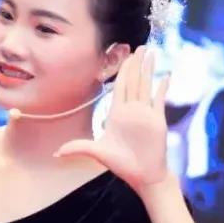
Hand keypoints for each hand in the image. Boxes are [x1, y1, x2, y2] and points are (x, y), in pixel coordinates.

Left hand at [55, 45, 169, 192]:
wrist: (143, 176)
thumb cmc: (122, 165)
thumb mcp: (97, 153)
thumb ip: (78, 148)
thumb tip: (56, 153)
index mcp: (117, 113)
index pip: (119, 86)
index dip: (121, 70)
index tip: (124, 56)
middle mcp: (132, 110)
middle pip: (133, 81)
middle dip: (135, 63)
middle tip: (138, 46)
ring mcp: (146, 114)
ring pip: (146, 85)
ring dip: (148, 69)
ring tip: (150, 52)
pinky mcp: (158, 120)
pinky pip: (160, 99)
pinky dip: (163, 87)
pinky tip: (166, 75)